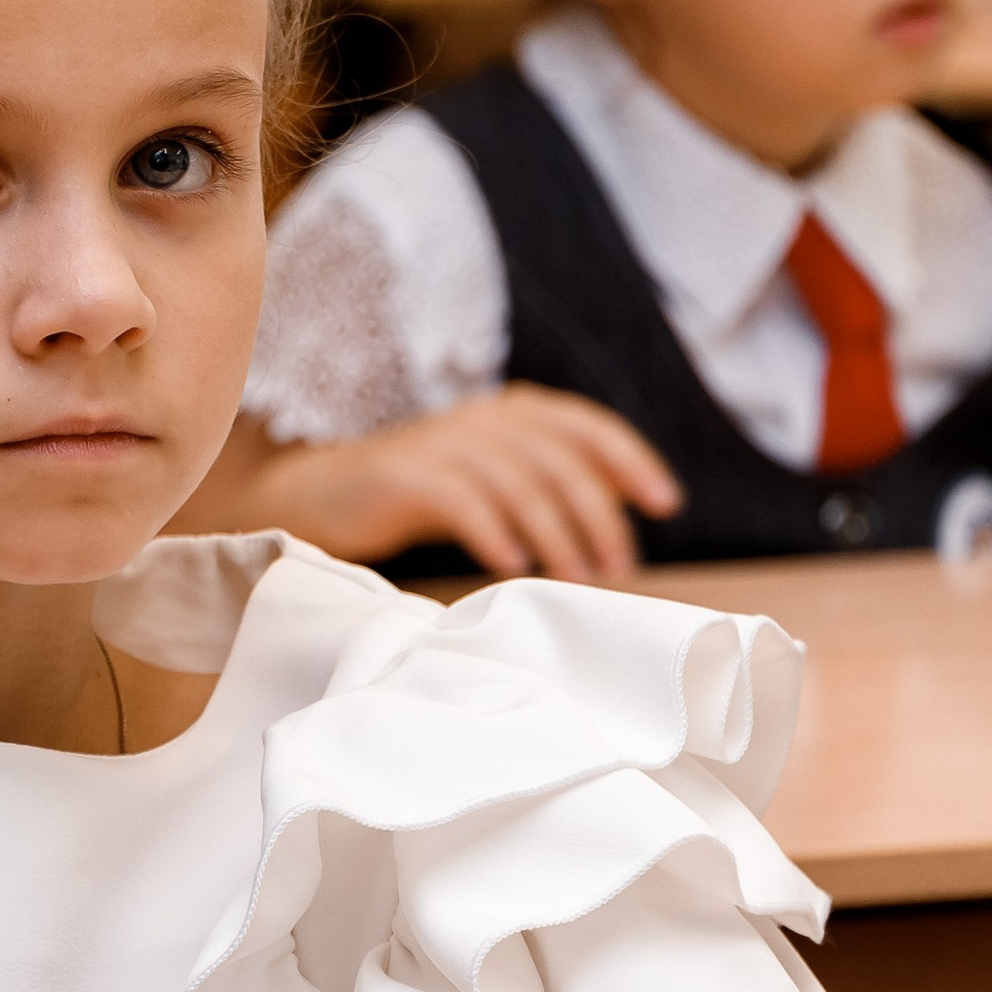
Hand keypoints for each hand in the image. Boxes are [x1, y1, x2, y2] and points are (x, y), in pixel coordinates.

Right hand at [339, 386, 680, 582]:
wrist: (326, 496)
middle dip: (598, 517)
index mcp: (511, 412)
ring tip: (577, 580)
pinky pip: (461, 500)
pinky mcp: (405, 473)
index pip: (587, 426)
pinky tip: (513, 566)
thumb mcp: (498, 477)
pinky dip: (493, 533)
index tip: (665, 504)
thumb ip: (555, 478)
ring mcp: (441, 442)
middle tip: (619, 570)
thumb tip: (630, 495)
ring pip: (518, 483)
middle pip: (560, 461)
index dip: (632, 460)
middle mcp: (482, 418)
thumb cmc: (425, 494)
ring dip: (555, 535)